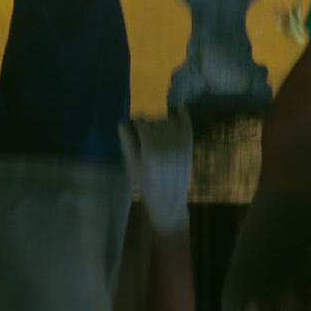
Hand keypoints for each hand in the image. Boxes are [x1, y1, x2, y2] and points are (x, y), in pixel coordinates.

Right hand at [121, 115, 194, 233]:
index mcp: (150, 150)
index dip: (137, 123)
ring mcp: (179, 145)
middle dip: (148, 121)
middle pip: (155, 121)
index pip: (143, 125)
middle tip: (144, 126)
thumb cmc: (147, 186)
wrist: (169, 202)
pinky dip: (183, 115)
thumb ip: (127, 144)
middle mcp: (166, 144)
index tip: (134, 124)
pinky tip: (180, 108)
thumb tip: (121, 124)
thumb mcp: (132, 167)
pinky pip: (186, 125)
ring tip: (157, 125)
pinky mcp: (189, 147)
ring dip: (162, 119)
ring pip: (169, 121)